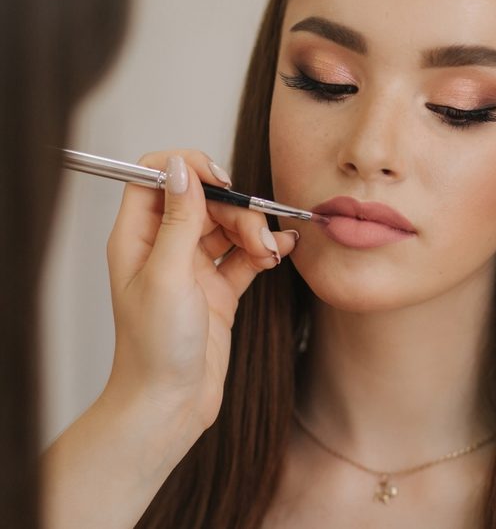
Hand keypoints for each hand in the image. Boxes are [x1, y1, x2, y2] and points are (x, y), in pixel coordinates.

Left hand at [104, 149, 296, 436]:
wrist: (171, 405)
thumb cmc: (154, 348)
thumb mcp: (167, 275)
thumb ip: (178, 219)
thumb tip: (181, 167)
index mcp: (139, 237)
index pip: (158, 176)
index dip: (189, 168)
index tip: (220, 180)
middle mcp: (165, 247)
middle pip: (204, 201)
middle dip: (236, 210)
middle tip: (257, 234)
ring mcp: (193, 267)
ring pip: (228, 227)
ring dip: (254, 233)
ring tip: (270, 255)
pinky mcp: (218, 287)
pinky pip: (244, 256)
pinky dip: (263, 251)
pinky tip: (280, 253)